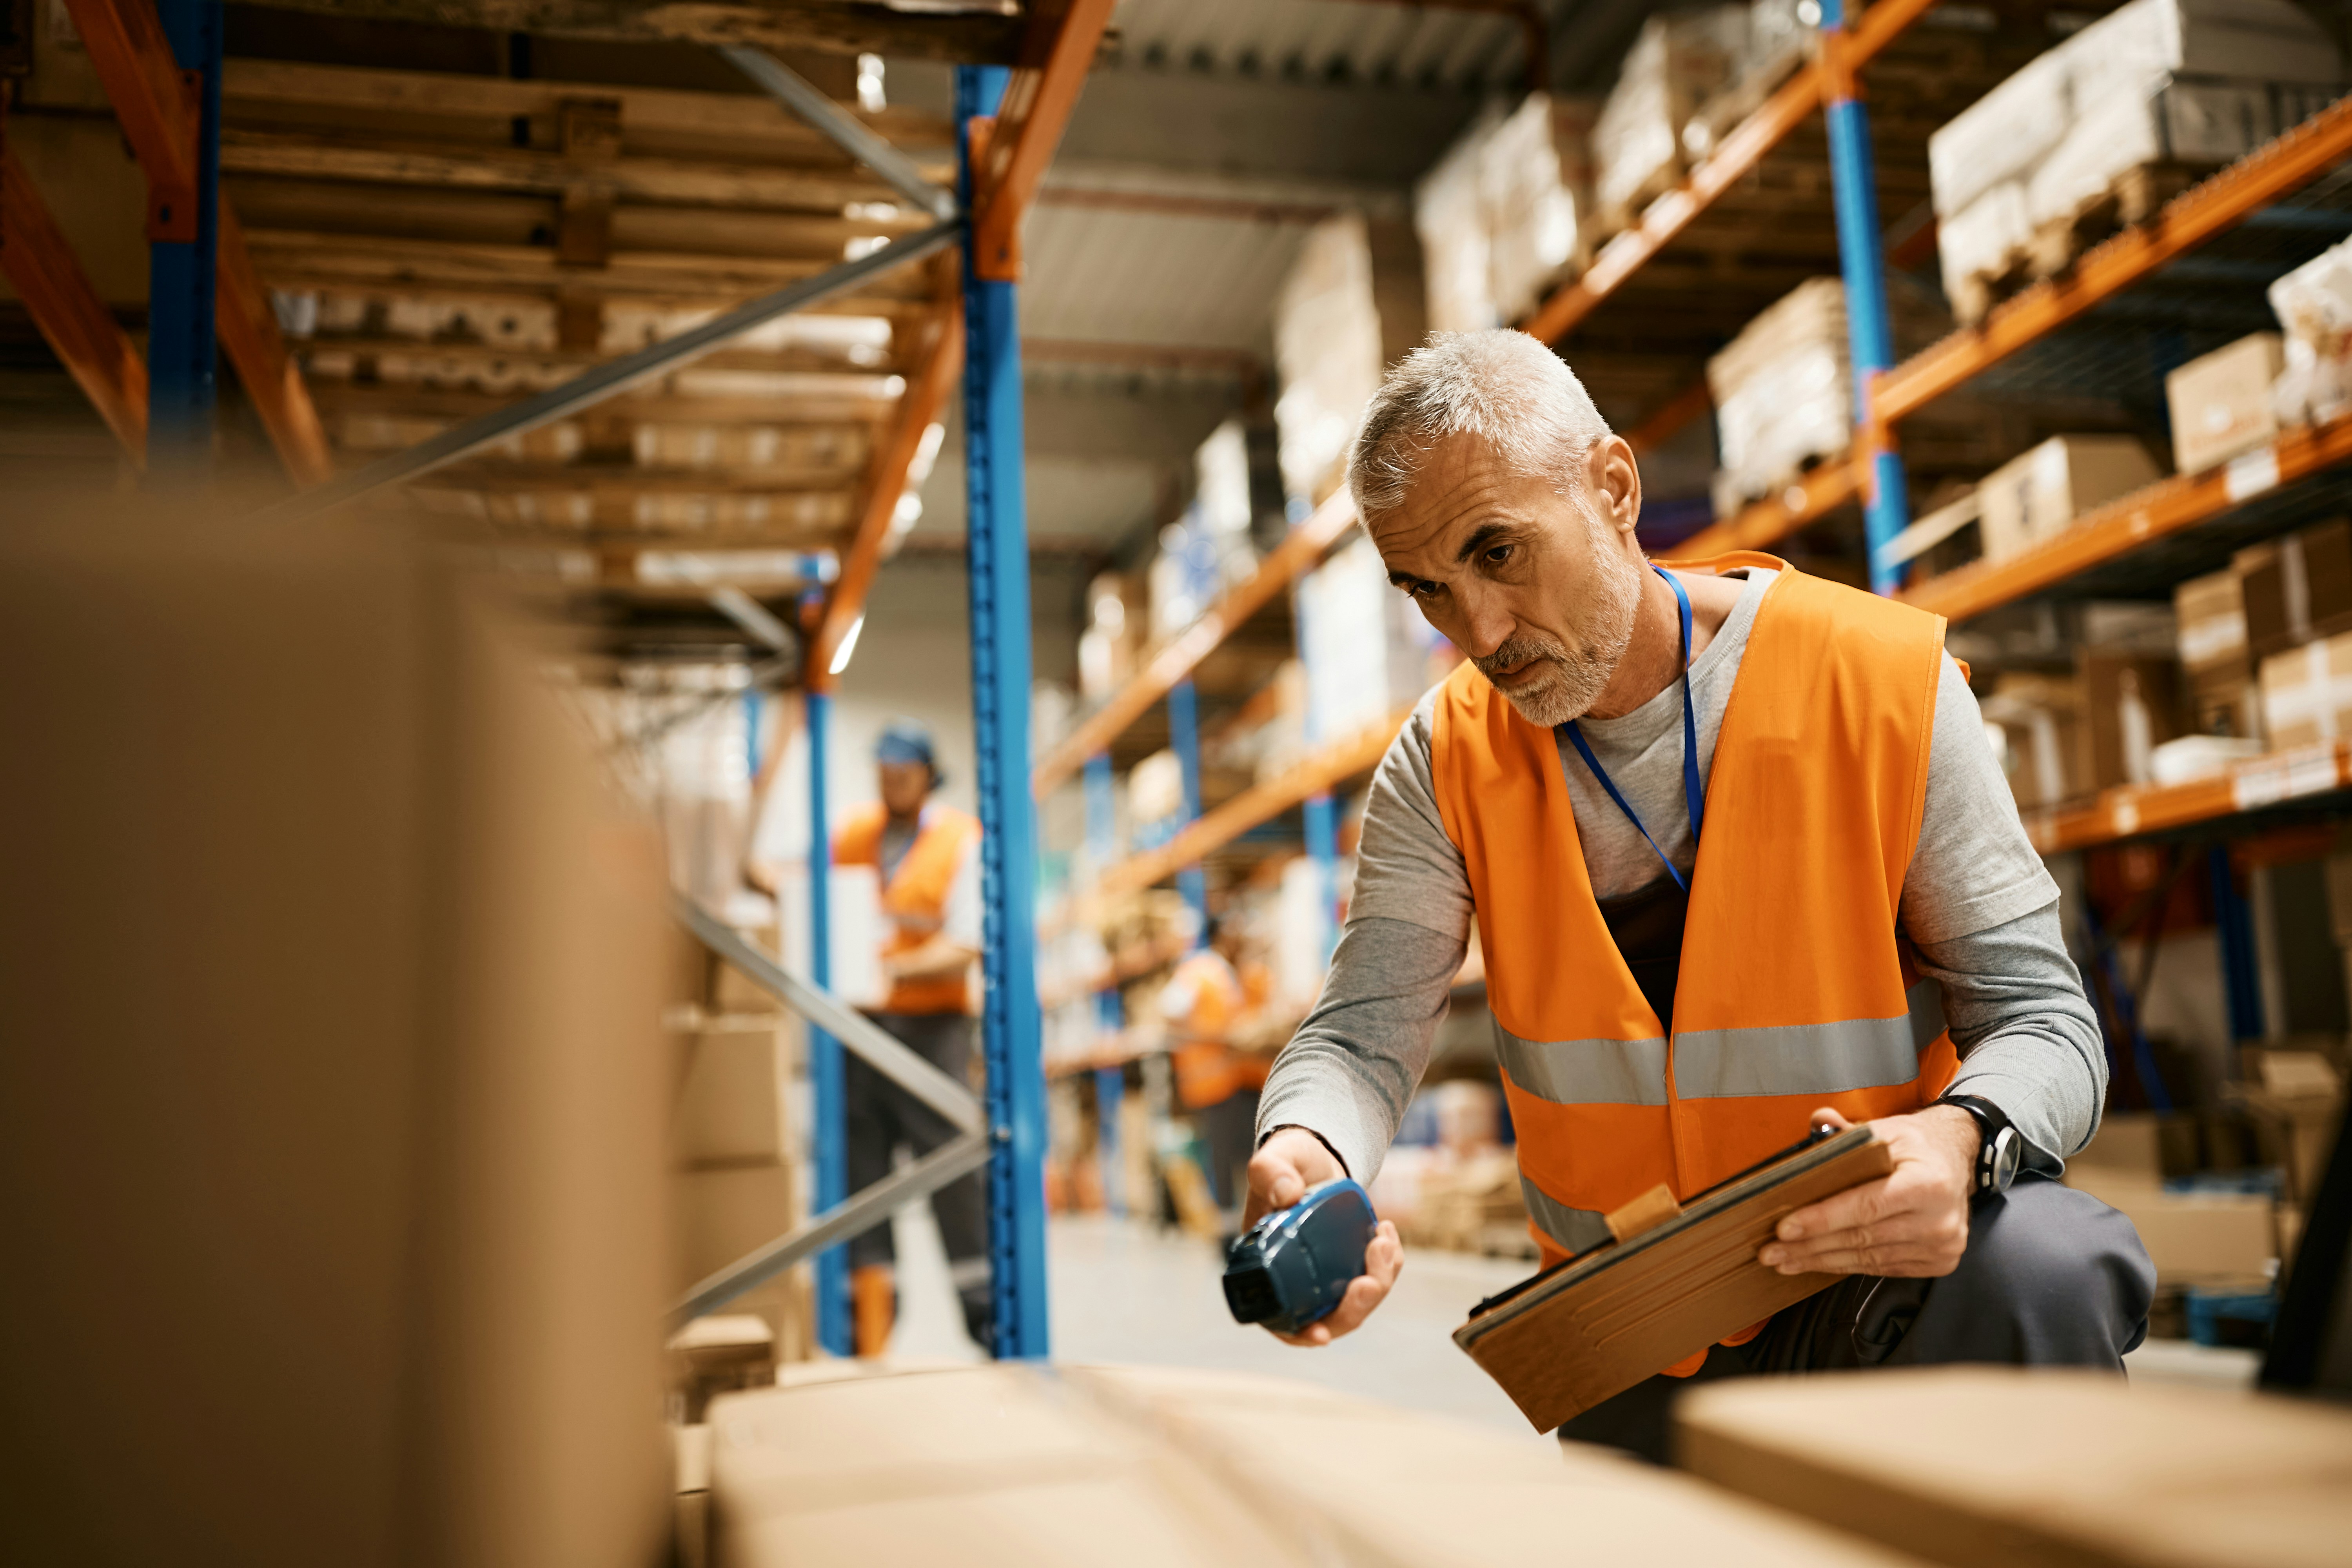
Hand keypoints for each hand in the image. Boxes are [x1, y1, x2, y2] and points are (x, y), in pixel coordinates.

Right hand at [1243, 1127, 1403, 1345]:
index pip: (1280, 1318)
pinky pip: (1376, 1277)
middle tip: (1369, 1282)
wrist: (1317, 1155)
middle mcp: (1300, 1281)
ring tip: (1384, 1239)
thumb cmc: (1288, 1161)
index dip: (1299, 1334)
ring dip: (1378, 1281)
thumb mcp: (1275, 1159)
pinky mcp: (1352, 1264)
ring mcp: (1329, 1276)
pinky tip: (1386, 1231)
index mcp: (1269, 1269)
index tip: (1321, 1334)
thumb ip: (1272, 1172)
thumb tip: (1287, 1194)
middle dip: (1354, 1308)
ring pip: (1358, 1303)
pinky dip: (1388, 1263)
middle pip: (1329, 1320)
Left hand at [1757, 1105, 1977, 1277]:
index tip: (1784, 1229)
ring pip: (1869, 1258)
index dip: (1822, 1219)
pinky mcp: (1938, 1261)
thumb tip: (1818, 1120)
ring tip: (1785, 1260)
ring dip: (1822, 1261)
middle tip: (1771, 1251)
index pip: (1865, 1206)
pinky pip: (1883, 1268)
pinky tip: (1819, 1263)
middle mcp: (1940, 1219)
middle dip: (1810, 1246)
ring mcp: (1942, 1245)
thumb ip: (1848, 1132)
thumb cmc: (1916, 1146)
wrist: (1956, 1161)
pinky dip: (1848, 1266)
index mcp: (1928, 1183)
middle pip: (1862, 1237)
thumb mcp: (1886, 1129)